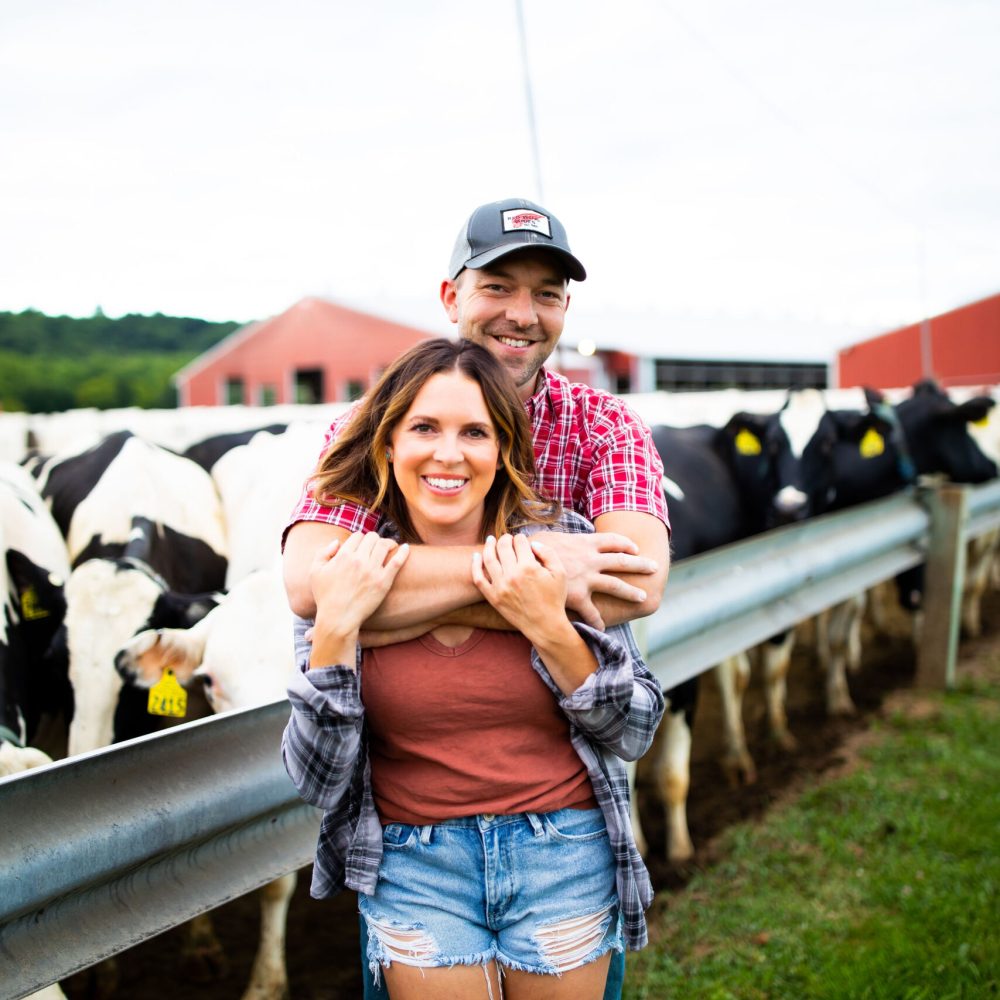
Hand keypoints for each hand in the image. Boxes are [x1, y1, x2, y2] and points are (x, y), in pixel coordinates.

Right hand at [309, 532, 409, 638]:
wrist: (338, 619)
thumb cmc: (325, 597)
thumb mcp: (315, 572)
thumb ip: (323, 553)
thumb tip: (337, 542)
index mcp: (343, 555)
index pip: (357, 536)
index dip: (360, 539)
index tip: (362, 545)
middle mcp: (359, 560)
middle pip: (372, 538)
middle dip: (373, 540)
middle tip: (375, 546)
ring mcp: (372, 570)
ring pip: (384, 545)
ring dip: (387, 543)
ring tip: (389, 546)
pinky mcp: (384, 582)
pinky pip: (397, 562)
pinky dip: (403, 552)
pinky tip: (406, 548)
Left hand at [471, 534, 570, 644]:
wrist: (545, 625)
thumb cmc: (554, 598)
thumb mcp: (560, 573)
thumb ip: (548, 553)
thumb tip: (532, 543)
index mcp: (529, 567)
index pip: (520, 542)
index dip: (521, 538)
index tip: (522, 541)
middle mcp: (512, 575)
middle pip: (503, 547)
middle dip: (506, 539)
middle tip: (508, 539)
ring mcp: (500, 586)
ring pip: (488, 558)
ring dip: (489, 546)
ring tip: (491, 540)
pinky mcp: (493, 597)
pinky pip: (478, 578)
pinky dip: (475, 565)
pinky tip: (476, 556)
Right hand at [541, 530, 656, 629]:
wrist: (522, 563)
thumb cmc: (532, 548)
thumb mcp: (551, 538)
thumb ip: (562, 541)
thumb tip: (560, 540)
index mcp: (585, 543)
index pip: (612, 541)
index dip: (626, 544)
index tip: (635, 549)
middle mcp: (590, 560)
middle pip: (622, 561)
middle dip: (640, 565)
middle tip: (654, 568)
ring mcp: (586, 578)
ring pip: (616, 585)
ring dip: (631, 592)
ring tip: (644, 598)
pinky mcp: (577, 596)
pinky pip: (592, 612)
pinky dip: (598, 622)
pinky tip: (603, 629)